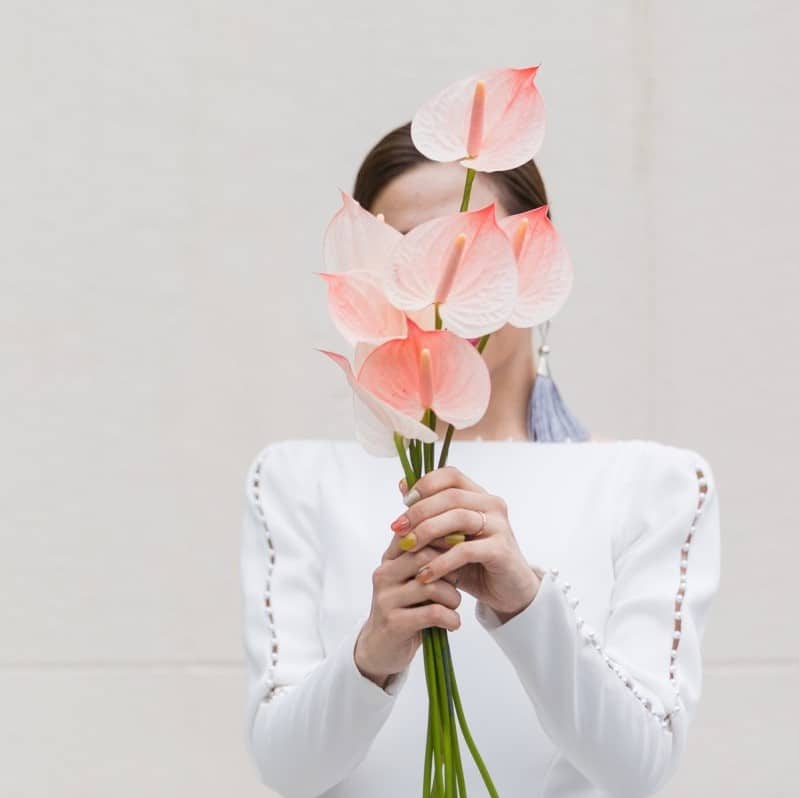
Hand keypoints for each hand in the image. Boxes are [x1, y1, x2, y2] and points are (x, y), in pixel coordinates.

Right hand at [354, 534, 462, 688]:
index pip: (416, 535)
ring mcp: (386, 599)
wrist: (379, 648)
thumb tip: (459, 536)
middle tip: (458, 582)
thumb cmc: (404, 610)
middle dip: (451, 568)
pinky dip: (451, 618)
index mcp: (389, 560)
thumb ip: (426, 560)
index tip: (461, 547)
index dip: (442, 538)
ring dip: (453, 597)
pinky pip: (432, 613)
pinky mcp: (394, 623)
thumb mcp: (410, 580)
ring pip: (432, 586)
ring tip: (454, 605)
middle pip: (426, 556)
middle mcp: (384, 575)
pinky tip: (452, 623)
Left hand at [390, 467, 540, 622]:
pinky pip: (465, 551)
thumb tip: (402, 485)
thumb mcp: (448, 537)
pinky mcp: (500, 550)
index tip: (405, 502)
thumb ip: (430, 514)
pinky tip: (424, 574)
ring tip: (407, 547)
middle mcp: (492, 505)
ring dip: (427, 531)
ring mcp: (499, 526)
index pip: (451, 475)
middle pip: (451, 496)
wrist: (506, 592)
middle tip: (398, 528)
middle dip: (419, 511)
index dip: (425, 484)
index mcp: (479, 496)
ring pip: (458, 518)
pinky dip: (441, 562)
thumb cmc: (474, 562)